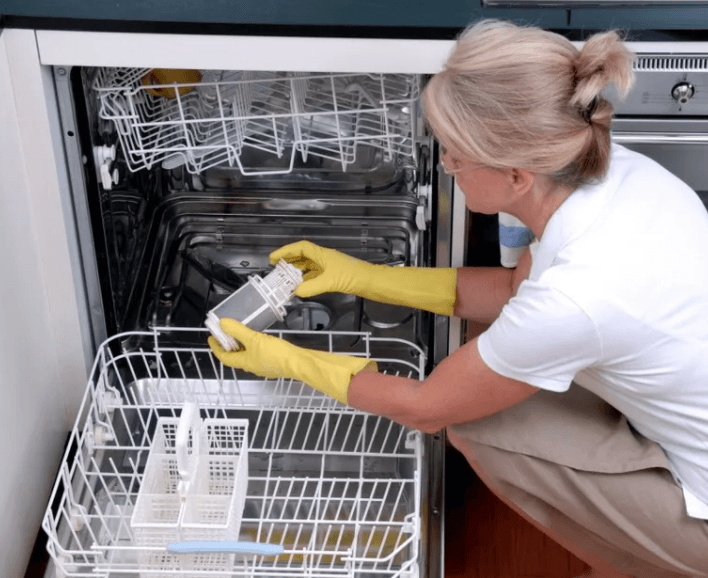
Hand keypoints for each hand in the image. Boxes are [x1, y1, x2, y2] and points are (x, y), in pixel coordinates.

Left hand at [208, 319, 294, 378]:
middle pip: (235, 356)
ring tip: (240, 332)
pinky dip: (253, 345)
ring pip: (247, 354)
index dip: (216, 347)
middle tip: (225, 333)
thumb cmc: (276, 354)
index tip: (211, 338)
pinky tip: (259, 337)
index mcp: (244, 363)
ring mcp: (263, 365)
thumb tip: (223, 324)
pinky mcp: (273, 362)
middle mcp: (252, 366)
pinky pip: (258, 353)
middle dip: (229, 345)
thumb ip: (238, 331)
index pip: (224, 357)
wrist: (298, 362)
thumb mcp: (254, 339)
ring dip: (241, 345)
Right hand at [270, 240, 457, 315]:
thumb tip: (295, 291)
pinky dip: (306, 280)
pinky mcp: (334, 276)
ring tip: (285, 280)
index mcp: (322, 254)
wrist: (371, 282)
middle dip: (289, 262)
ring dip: (296, 272)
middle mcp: (324, 258)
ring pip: (308, 267)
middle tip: (276, 270)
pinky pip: (314, 276)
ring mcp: (329, 267)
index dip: (286, 251)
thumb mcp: (329, 282)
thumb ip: (311, 286)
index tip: (273, 258)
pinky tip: (301, 287)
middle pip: (303, 256)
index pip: (300, 248)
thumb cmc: (353, 277)